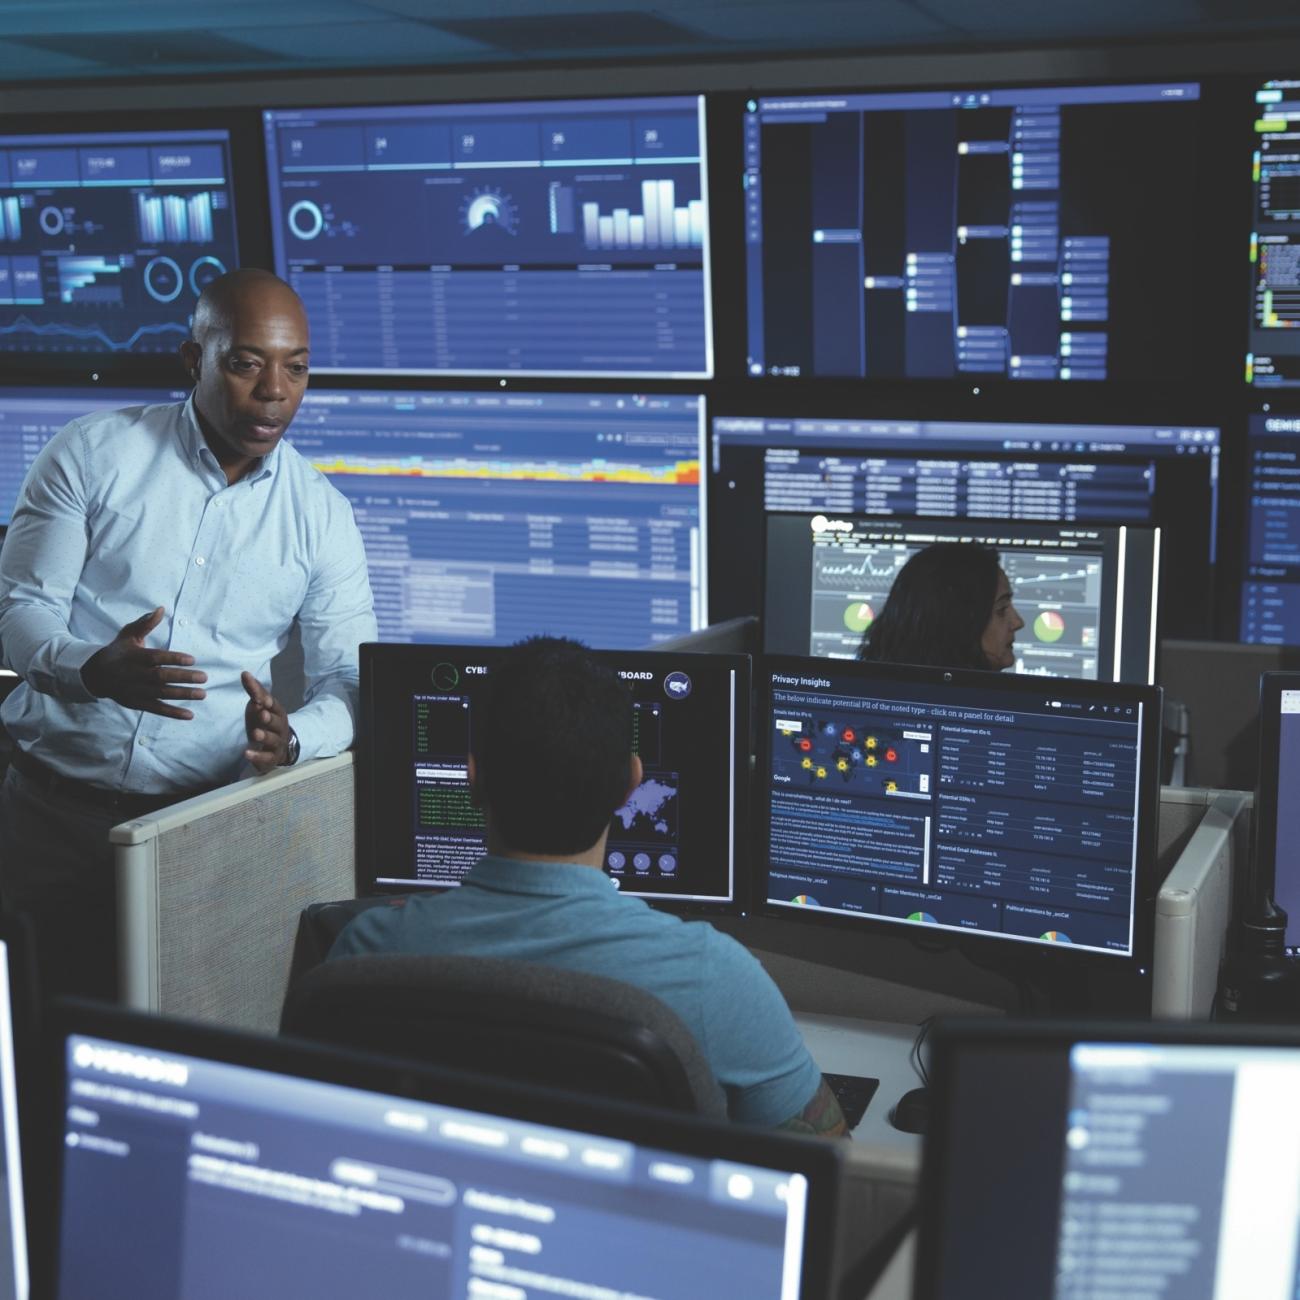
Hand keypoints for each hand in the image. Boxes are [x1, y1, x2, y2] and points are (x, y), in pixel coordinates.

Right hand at [81, 606, 206, 720]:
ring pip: (160, 694)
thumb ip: (145, 624)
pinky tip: (189, 715)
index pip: (155, 658)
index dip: (174, 658)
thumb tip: (161, 609)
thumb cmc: (118, 651)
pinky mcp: (136, 703)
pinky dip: (172, 713)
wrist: (94, 675)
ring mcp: (135, 691)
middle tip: (204, 677)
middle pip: (160, 677)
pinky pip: (155, 709)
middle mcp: (134, 675)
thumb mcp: (128, 635)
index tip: (192, 659)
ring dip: (182, 695)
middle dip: (183, 678)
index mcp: (134, 657)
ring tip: (202, 694)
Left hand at [242, 671, 290, 772]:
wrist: (280, 747)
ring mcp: (277, 743)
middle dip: (270, 718)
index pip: (273, 705)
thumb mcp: (260, 706)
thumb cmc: (267, 722)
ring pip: (273, 739)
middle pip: (276, 722)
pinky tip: (247, 753)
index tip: (260, 699)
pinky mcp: (271, 757)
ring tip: (255, 733)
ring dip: (265, 736)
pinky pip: (266, 757)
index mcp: (277, 712)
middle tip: (262, 714)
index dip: (268, 702)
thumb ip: (254, 691)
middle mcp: (280, 727)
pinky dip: (257, 756)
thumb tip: (244, 673)